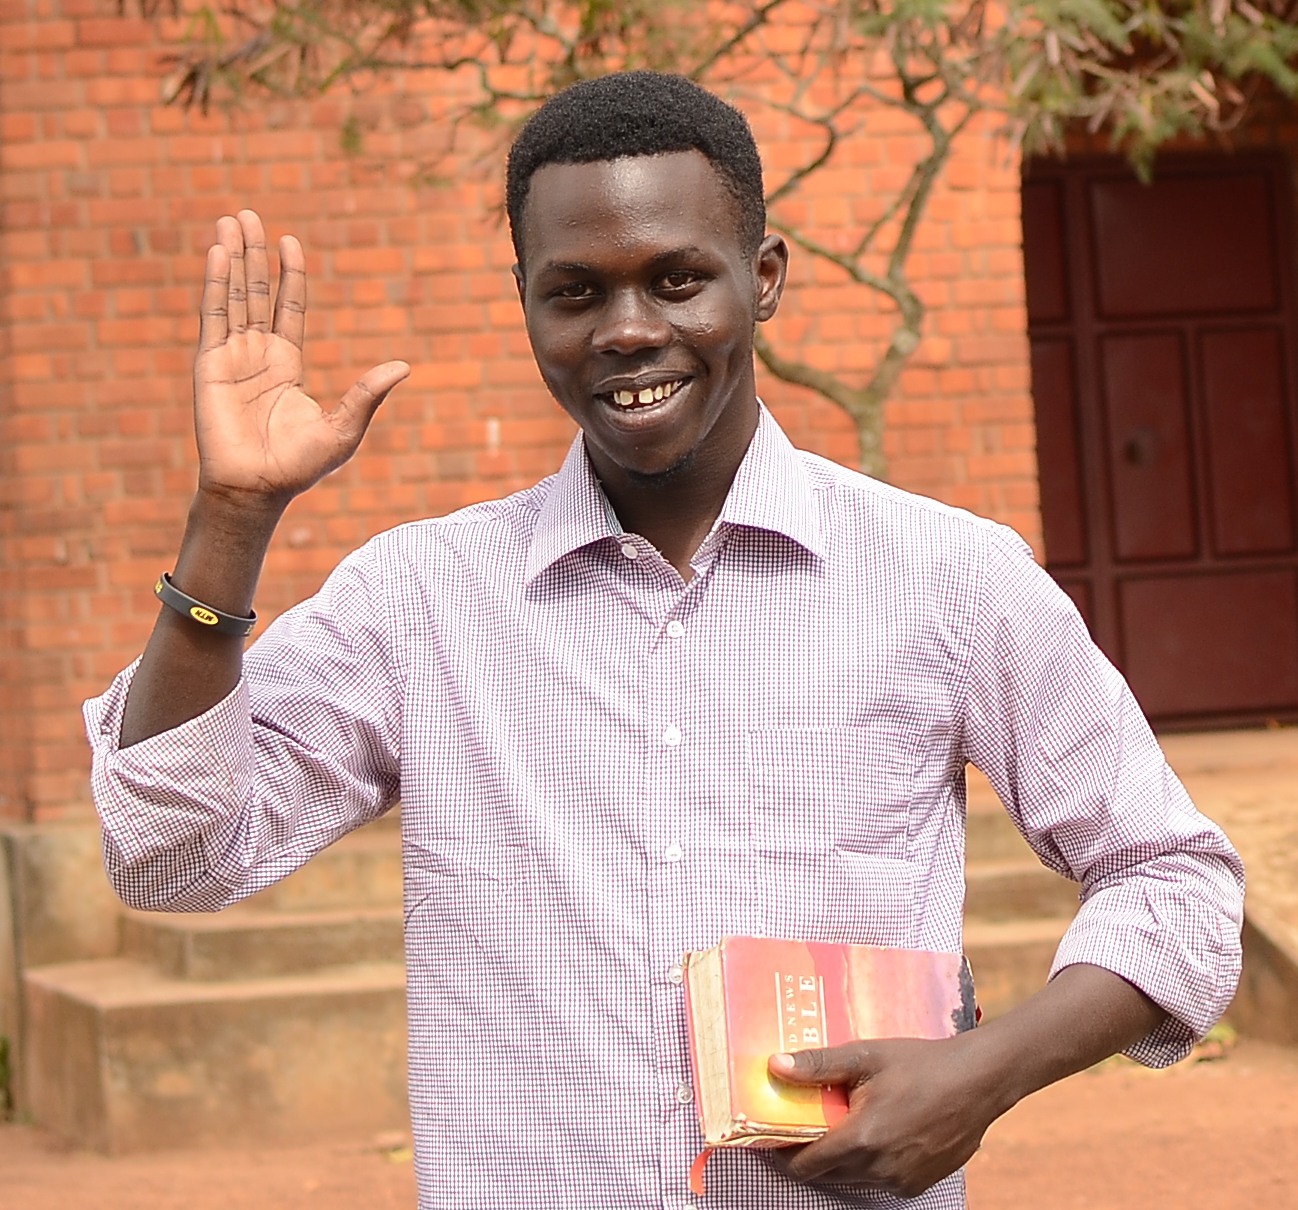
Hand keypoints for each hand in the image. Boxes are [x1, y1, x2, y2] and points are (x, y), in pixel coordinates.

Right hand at [194, 210, 408, 507]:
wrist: (257, 489)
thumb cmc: (299, 467)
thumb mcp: (344, 427)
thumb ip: (368, 394)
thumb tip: (405, 366)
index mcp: (287, 366)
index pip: (288, 309)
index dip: (288, 275)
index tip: (290, 241)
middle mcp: (257, 356)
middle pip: (256, 292)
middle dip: (253, 254)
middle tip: (249, 214)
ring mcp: (231, 357)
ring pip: (233, 295)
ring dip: (231, 257)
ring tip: (230, 218)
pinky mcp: (209, 364)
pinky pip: (213, 314)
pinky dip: (215, 282)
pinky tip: (217, 251)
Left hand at [766, 1036, 1003, 1197]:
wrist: (979, 1081)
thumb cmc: (920, 1064)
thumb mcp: (865, 1055)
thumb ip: (817, 1065)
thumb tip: (773, 1065)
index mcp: (860, 1140)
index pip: (804, 1165)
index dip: (783, 1152)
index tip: (773, 1134)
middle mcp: (878, 1170)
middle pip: (824, 1174)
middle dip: (809, 1153)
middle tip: (807, 1122)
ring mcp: (899, 1182)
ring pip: (851, 1180)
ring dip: (839, 1159)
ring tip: (842, 1123)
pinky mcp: (916, 1185)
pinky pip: (877, 1182)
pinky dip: (867, 1165)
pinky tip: (876, 1134)